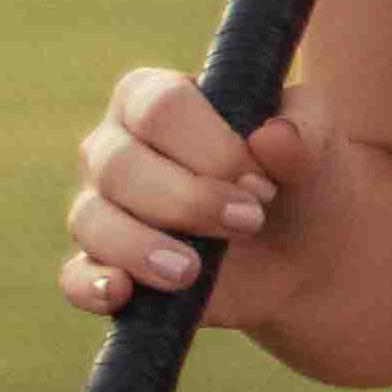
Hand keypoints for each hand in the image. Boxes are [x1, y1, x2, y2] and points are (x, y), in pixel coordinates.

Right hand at [58, 65, 300, 324]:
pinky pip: (74, 276)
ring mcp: (100, 208)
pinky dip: (91, 285)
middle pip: (120, 165)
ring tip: (195, 270)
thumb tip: (272, 138)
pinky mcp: (103, 266)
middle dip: (188, 199)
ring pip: (93, 220)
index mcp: (156, 99)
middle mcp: (114, 148)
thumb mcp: (318, 139)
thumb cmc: (299, 173)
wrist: (308, 248)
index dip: (210, 147)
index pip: (160, 107)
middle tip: (251, 222)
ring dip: (144, 247)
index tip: (260, 182)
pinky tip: (121, 292)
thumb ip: (303, 130)